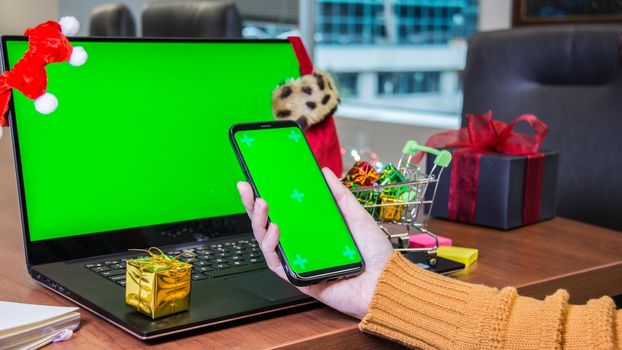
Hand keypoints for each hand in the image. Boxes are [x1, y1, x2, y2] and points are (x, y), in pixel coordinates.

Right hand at [237, 167, 393, 319]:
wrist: (385, 282)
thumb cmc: (374, 253)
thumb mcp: (357, 215)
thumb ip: (339, 195)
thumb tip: (324, 172)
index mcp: (313, 230)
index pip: (284, 211)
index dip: (267, 197)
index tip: (256, 179)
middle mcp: (302, 244)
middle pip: (268, 225)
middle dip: (253, 206)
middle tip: (248, 188)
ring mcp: (299, 261)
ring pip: (267, 243)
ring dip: (259, 223)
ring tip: (262, 205)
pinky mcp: (298, 278)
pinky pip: (277, 263)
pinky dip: (271, 246)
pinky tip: (274, 229)